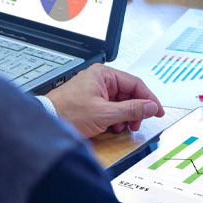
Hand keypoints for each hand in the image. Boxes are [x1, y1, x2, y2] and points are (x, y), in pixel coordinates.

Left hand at [45, 64, 163, 137]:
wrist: (45, 123)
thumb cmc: (66, 113)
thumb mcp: (104, 113)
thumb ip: (131, 110)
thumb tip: (150, 107)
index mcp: (104, 74)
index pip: (136, 84)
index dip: (149, 98)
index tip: (157, 110)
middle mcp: (100, 80)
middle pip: (129, 94)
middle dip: (135, 111)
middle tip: (138, 123)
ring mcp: (95, 91)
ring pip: (121, 103)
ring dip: (125, 117)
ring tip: (122, 127)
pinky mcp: (91, 102)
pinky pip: (111, 108)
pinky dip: (115, 119)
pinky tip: (112, 127)